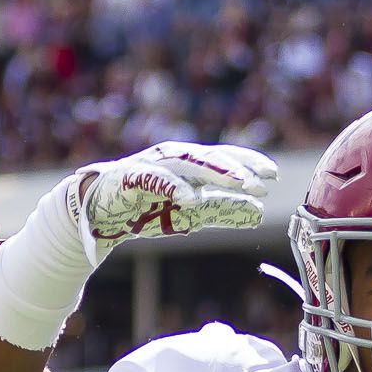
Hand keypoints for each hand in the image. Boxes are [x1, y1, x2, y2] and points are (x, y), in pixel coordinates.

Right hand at [67, 142, 276, 264]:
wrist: (97, 213)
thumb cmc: (146, 209)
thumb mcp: (190, 215)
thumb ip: (222, 211)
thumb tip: (259, 215)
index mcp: (190, 164)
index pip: (224, 158)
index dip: (249, 163)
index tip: (273, 175)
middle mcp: (173, 158)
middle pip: (210, 157)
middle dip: (237, 168)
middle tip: (261, 181)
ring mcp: (152, 164)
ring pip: (188, 162)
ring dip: (216, 171)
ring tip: (239, 182)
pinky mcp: (131, 177)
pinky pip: (156, 179)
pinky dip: (174, 187)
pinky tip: (191, 198)